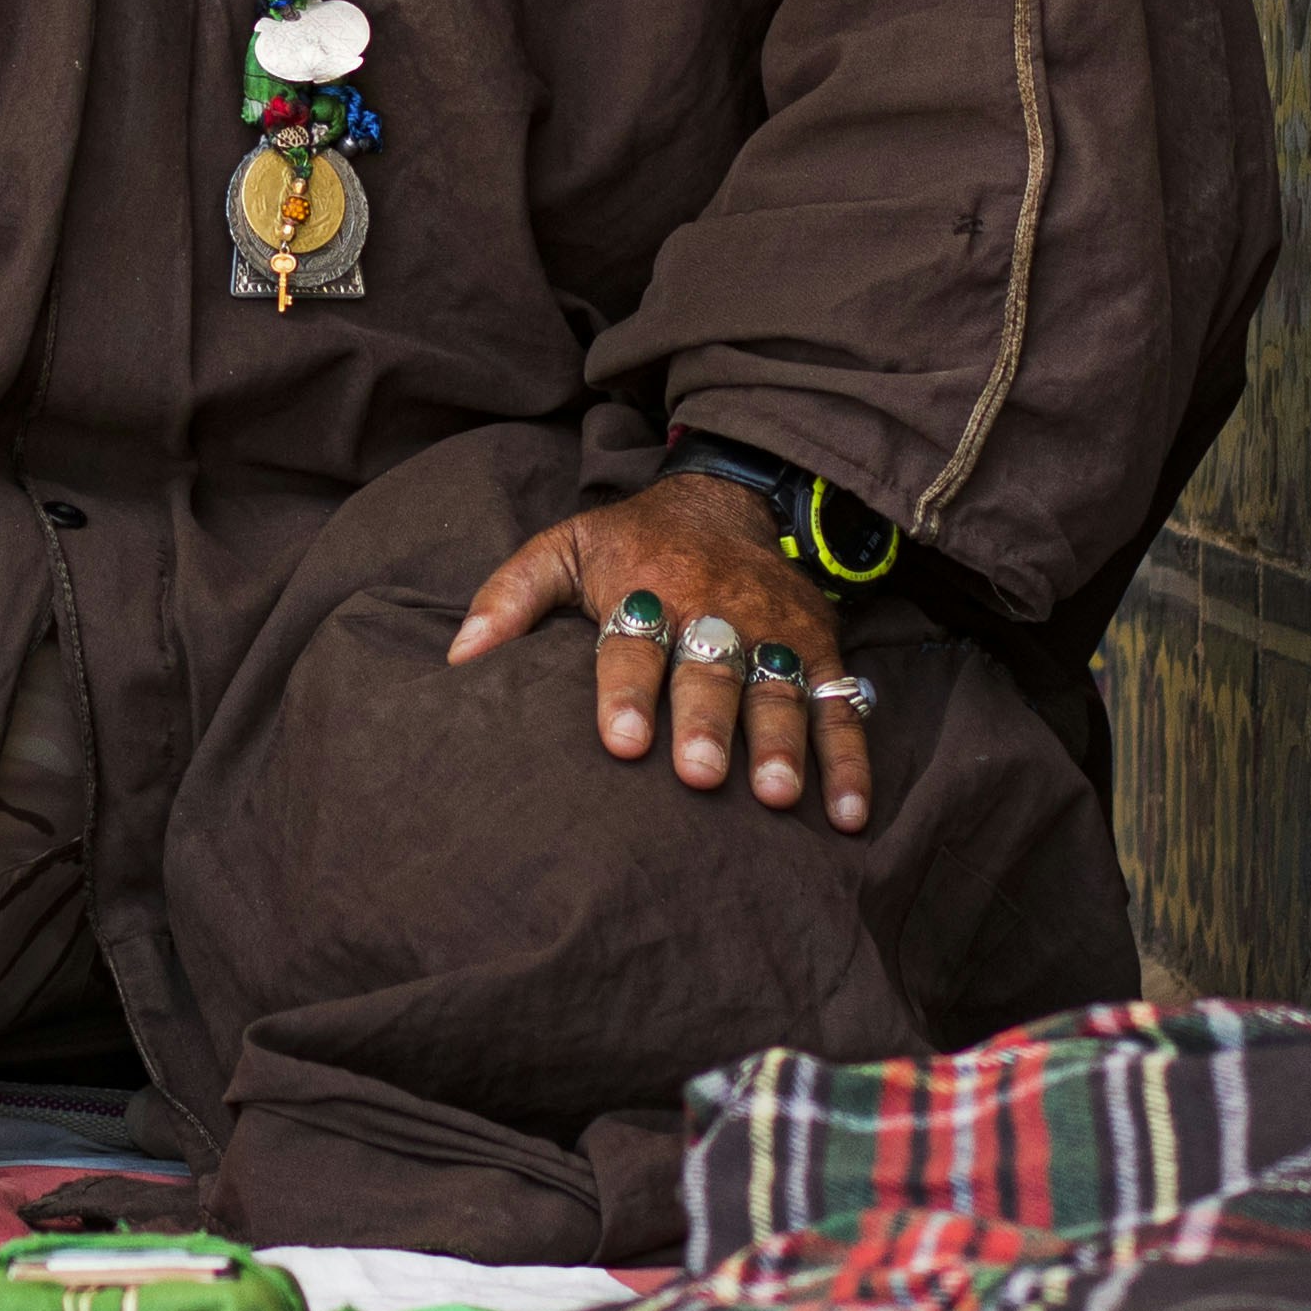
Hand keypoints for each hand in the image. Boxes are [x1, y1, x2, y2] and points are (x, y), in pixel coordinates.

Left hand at [444, 472, 867, 831]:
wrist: (727, 495)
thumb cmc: (632, 542)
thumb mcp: (564, 547)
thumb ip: (510, 596)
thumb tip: (460, 658)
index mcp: (646, 588)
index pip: (632, 642)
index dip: (627, 690)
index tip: (623, 741)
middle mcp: (714, 609)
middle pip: (710, 670)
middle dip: (707, 722)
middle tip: (700, 776)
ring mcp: (774, 630)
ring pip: (779, 690)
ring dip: (780, 744)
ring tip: (775, 797)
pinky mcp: (821, 646)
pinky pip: (840, 706)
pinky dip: (849, 760)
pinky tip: (849, 815)